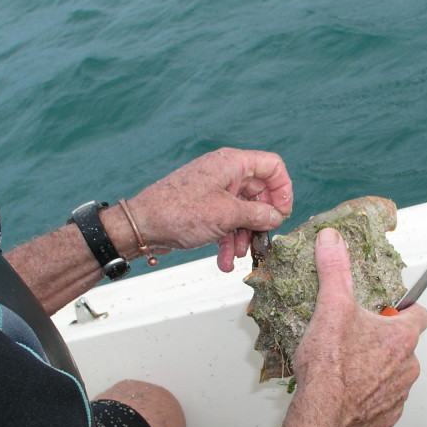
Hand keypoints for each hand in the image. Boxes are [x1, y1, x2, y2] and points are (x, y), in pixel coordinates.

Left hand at [126, 148, 293, 271]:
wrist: (142, 226)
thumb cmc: (179, 212)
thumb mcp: (226, 215)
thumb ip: (257, 214)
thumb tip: (276, 217)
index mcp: (232, 164)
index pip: (272, 166)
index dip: (283, 189)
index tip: (282, 213)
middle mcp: (225, 174)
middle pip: (259, 194)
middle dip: (261, 220)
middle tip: (263, 239)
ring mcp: (214, 192)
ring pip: (243, 212)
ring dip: (243, 236)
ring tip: (238, 255)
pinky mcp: (205, 209)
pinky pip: (226, 223)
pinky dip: (228, 242)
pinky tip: (225, 262)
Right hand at [292, 228, 426, 426]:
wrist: (322, 414)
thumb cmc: (329, 367)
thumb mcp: (330, 307)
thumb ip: (335, 269)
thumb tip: (332, 240)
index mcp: (401, 336)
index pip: (421, 314)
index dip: (406, 310)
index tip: (391, 311)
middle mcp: (408, 364)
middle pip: (405, 344)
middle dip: (385, 341)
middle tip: (357, 339)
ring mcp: (400, 392)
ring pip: (396, 373)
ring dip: (379, 368)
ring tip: (349, 366)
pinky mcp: (388, 414)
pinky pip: (386, 400)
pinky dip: (371, 395)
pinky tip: (349, 390)